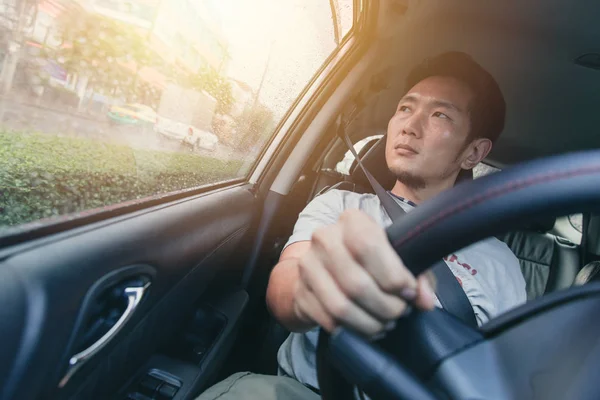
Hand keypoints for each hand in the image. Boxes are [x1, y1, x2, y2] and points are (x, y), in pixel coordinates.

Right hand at [292, 209, 435, 335]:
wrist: (322, 270)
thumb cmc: (367, 261)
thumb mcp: (395, 258)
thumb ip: (418, 276)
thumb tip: (425, 300)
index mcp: (351, 221)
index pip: (368, 245)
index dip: (392, 275)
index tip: (409, 292)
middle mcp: (325, 238)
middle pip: (356, 283)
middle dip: (385, 306)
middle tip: (399, 313)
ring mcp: (308, 265)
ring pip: (341, 306)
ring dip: (369, 323)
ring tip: (385, 324)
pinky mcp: (300, 292)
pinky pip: (328, 320)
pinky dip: (352, 331)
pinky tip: (366, 329)